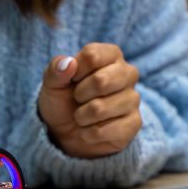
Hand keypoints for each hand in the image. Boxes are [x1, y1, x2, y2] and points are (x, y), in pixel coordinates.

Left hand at [37, 43, 141, 158]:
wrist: (66, 132)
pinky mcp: (134, 124)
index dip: (74, 71)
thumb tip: (69, 63)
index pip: (92, 56)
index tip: (72, 80)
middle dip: (79, 95)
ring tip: (83, 115)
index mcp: (111, 55)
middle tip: (78, 99)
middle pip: (101, 81)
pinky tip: (91, 130)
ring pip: (99, 109)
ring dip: (81, 116)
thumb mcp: (53, 83)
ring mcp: (133, 99)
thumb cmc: (63, 100)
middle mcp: (128, 73)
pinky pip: (103, 131)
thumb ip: (56, 69)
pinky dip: (88, 133)